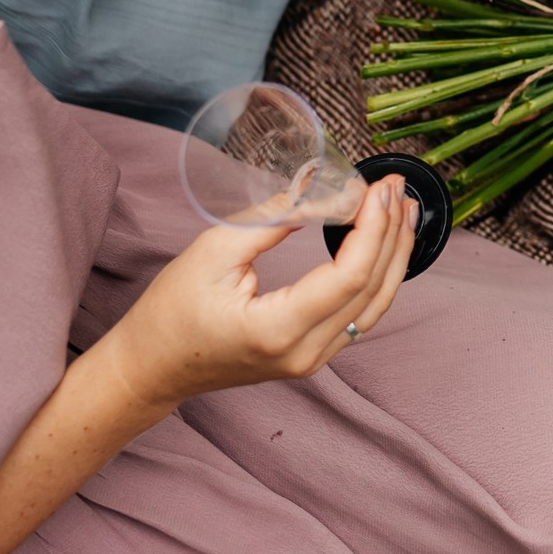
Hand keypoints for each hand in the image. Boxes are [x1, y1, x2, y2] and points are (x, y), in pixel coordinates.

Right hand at [96, 173, 417, 411]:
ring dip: (393, 254)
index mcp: (278, 330)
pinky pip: (361, 314)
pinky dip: (378, 275)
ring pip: (375, 305)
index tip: (377, 188)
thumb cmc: (170, 313)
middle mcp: (305, 353)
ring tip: (403, 209)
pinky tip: (384, 244)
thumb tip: (319, 184)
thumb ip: (273, 219)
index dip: (372, 228)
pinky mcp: (312, 355)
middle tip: (396, 187)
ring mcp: (312, 361)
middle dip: (391, 233)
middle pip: (372, 289)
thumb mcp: (213, 252)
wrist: (150, 369)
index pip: (350, 276)